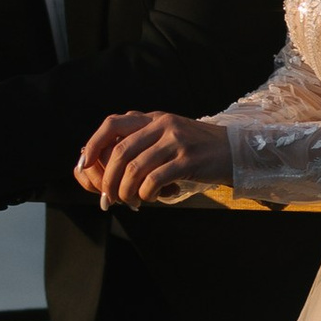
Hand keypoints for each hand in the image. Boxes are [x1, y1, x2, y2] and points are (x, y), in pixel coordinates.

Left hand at [76, 109, 232, 205]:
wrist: (236, 150)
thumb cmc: (199, 149)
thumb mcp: (170, 134)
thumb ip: (144, 141)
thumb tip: (108, 163)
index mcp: (154, 118)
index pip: (113, 124)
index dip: (93, 144)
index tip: (83, 164)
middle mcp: (162, 125)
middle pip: (120, 152)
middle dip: (108, 179)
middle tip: (108, 197)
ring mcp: (176, 141)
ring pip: (135, 169)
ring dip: (126, 191)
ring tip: (129, 201)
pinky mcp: (188, 159)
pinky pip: (155, 179)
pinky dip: (146, 194)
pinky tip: (151, 198)